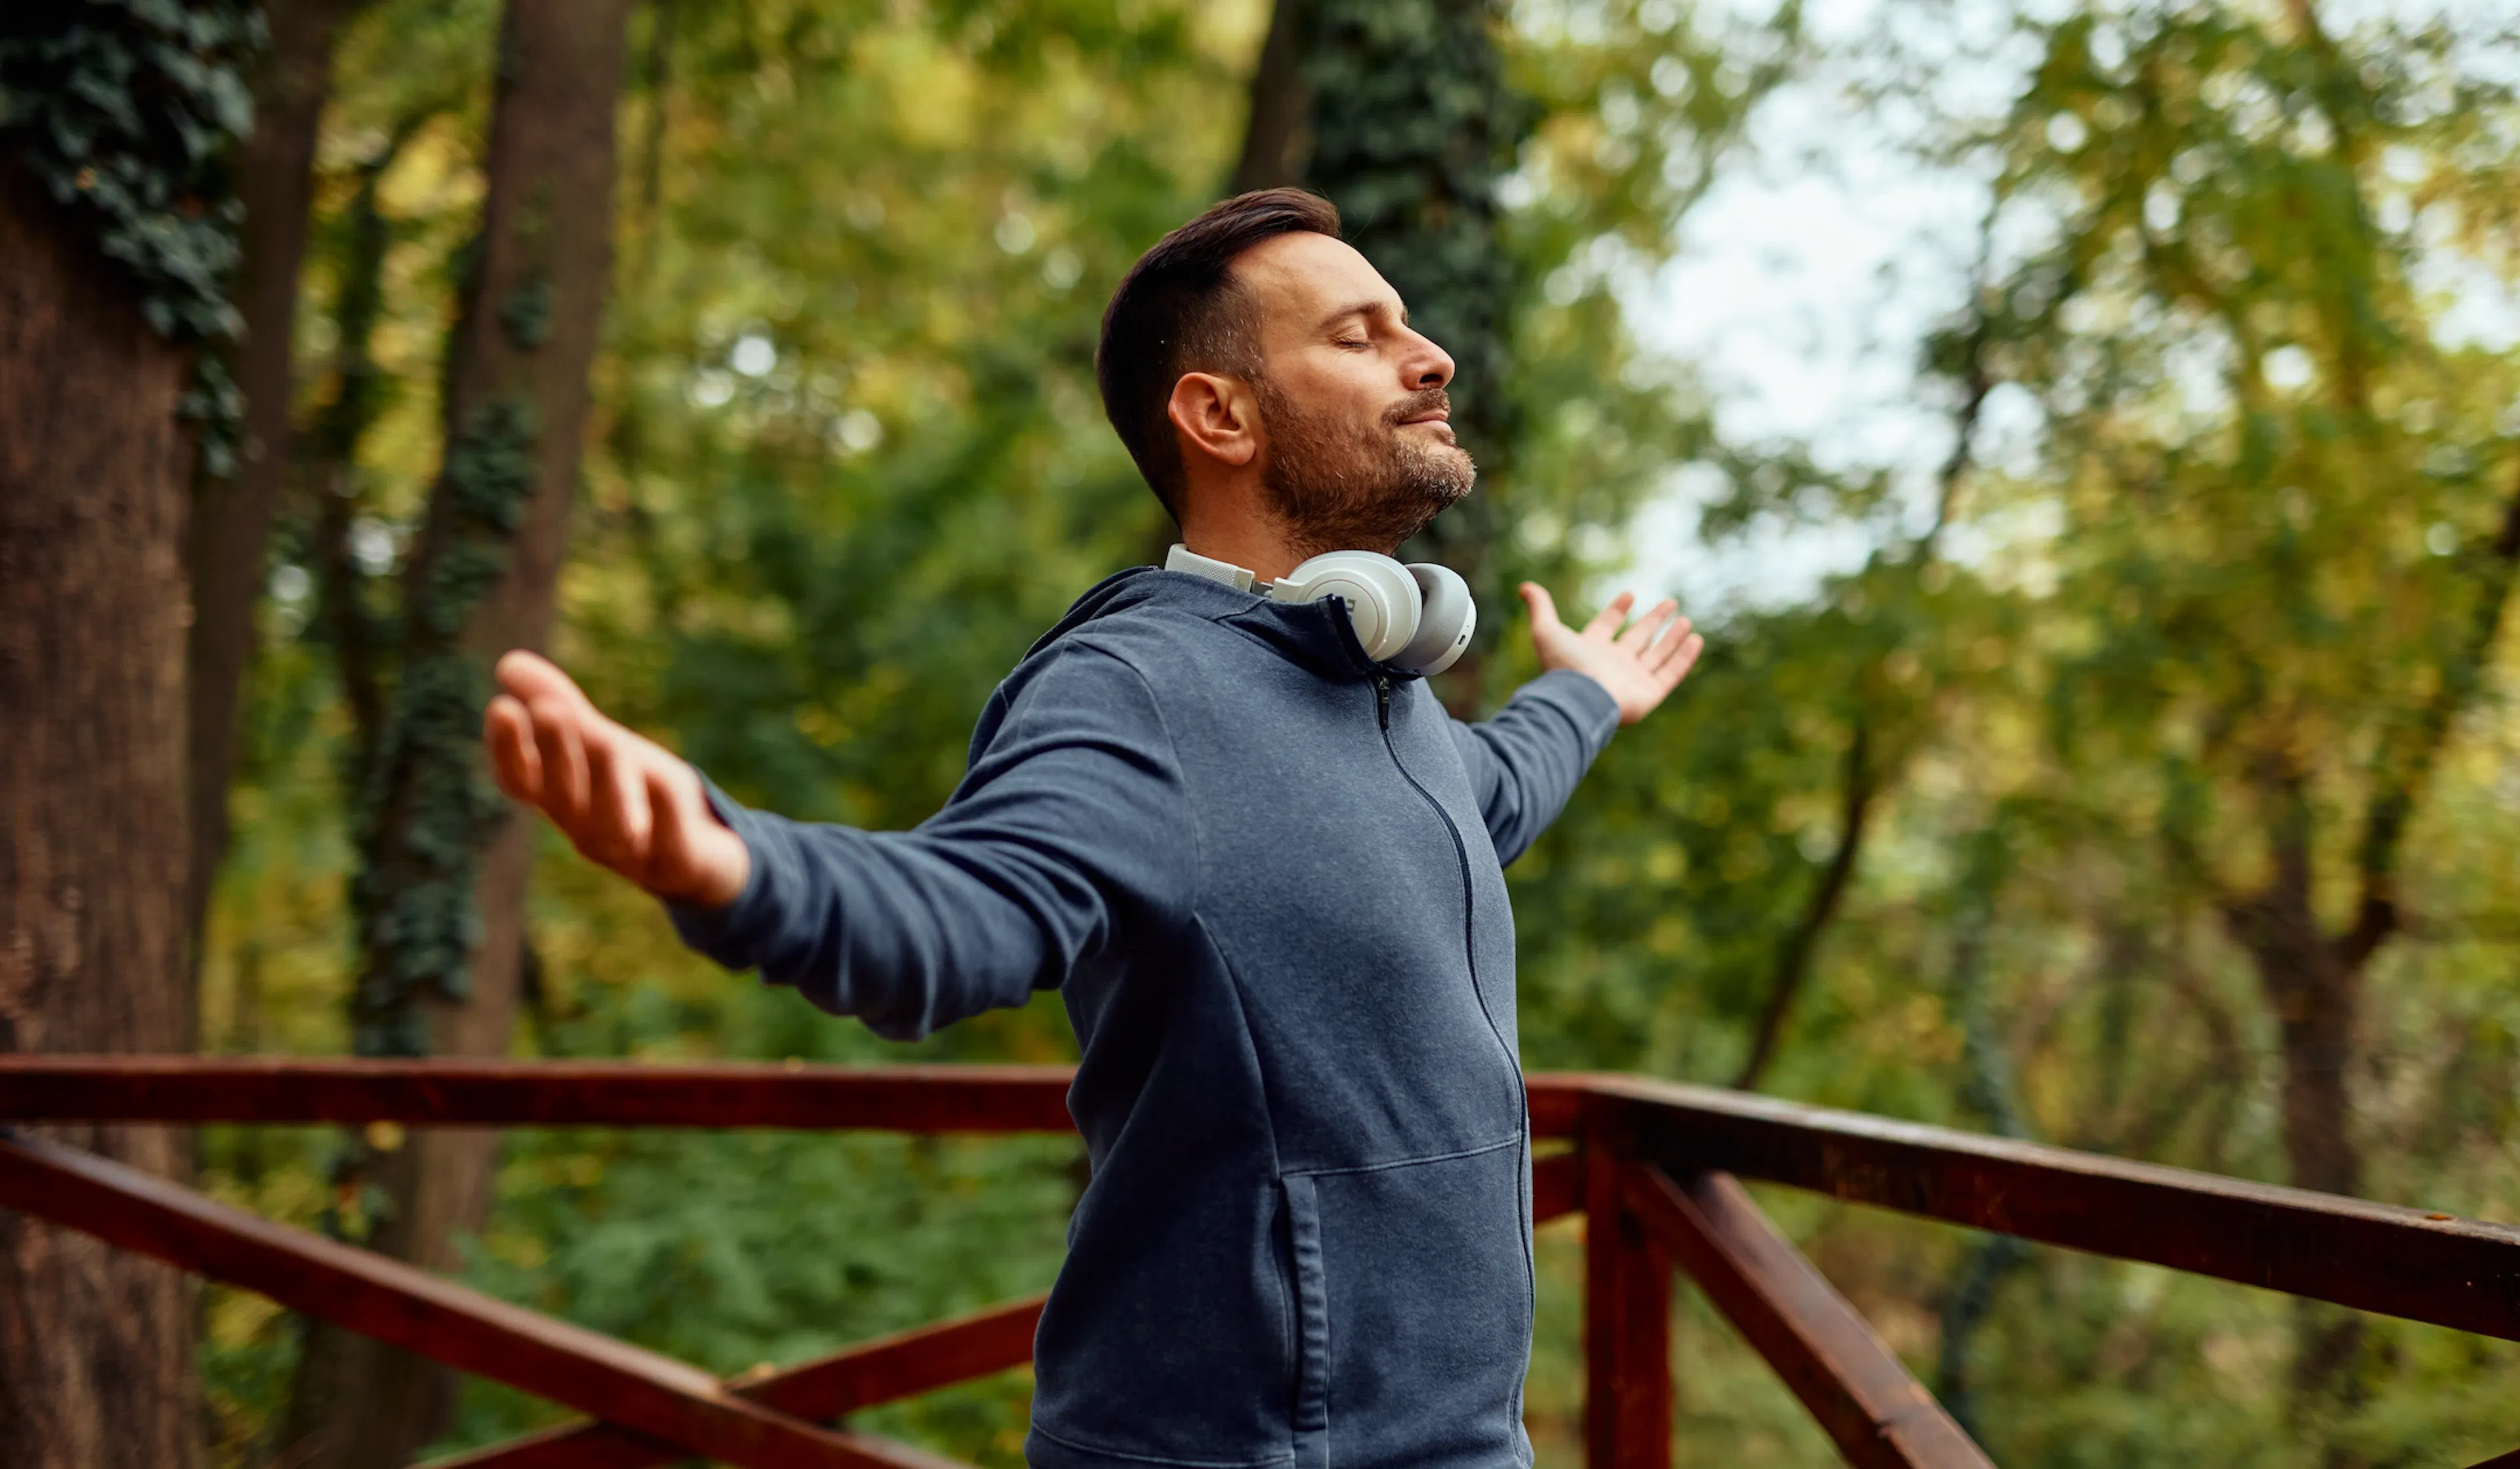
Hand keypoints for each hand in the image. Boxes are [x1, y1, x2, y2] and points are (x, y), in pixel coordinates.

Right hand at [482, 650, 750, 907]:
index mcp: (563, 801)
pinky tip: (665, 782)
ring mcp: (632, 853)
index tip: (501, 706)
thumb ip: (559, 707)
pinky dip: (665, 815)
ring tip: (605, 739)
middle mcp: (587, 831)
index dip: (507, 750)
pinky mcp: (680, 863)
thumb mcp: (599, 746)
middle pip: (564, 797)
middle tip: (549, 710)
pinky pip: (671, 843)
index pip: (521, 781)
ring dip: (605, 783)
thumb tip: (508, 661)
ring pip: (611, 824)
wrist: (704, 860)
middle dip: (557, 755)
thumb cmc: (638, 797)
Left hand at [1518, 583, 1703, 725]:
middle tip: (1670, 602)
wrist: (1580, 700)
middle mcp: (1613, 665)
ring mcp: (1632, 680)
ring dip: (1672, 638)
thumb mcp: (1546, 631)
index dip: (1617, 611)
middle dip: (1653, 621)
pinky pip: (1671, 673)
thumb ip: (1540, 607)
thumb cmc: (1564, 667)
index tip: (1629, 594)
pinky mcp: (1649, 694)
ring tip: (1686, 620)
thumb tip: (1524, 586)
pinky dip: (1684, 657)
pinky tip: (1695, 639)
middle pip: (1638, 638)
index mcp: (1590, 650)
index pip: (1606, 626)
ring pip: (1657, 655)